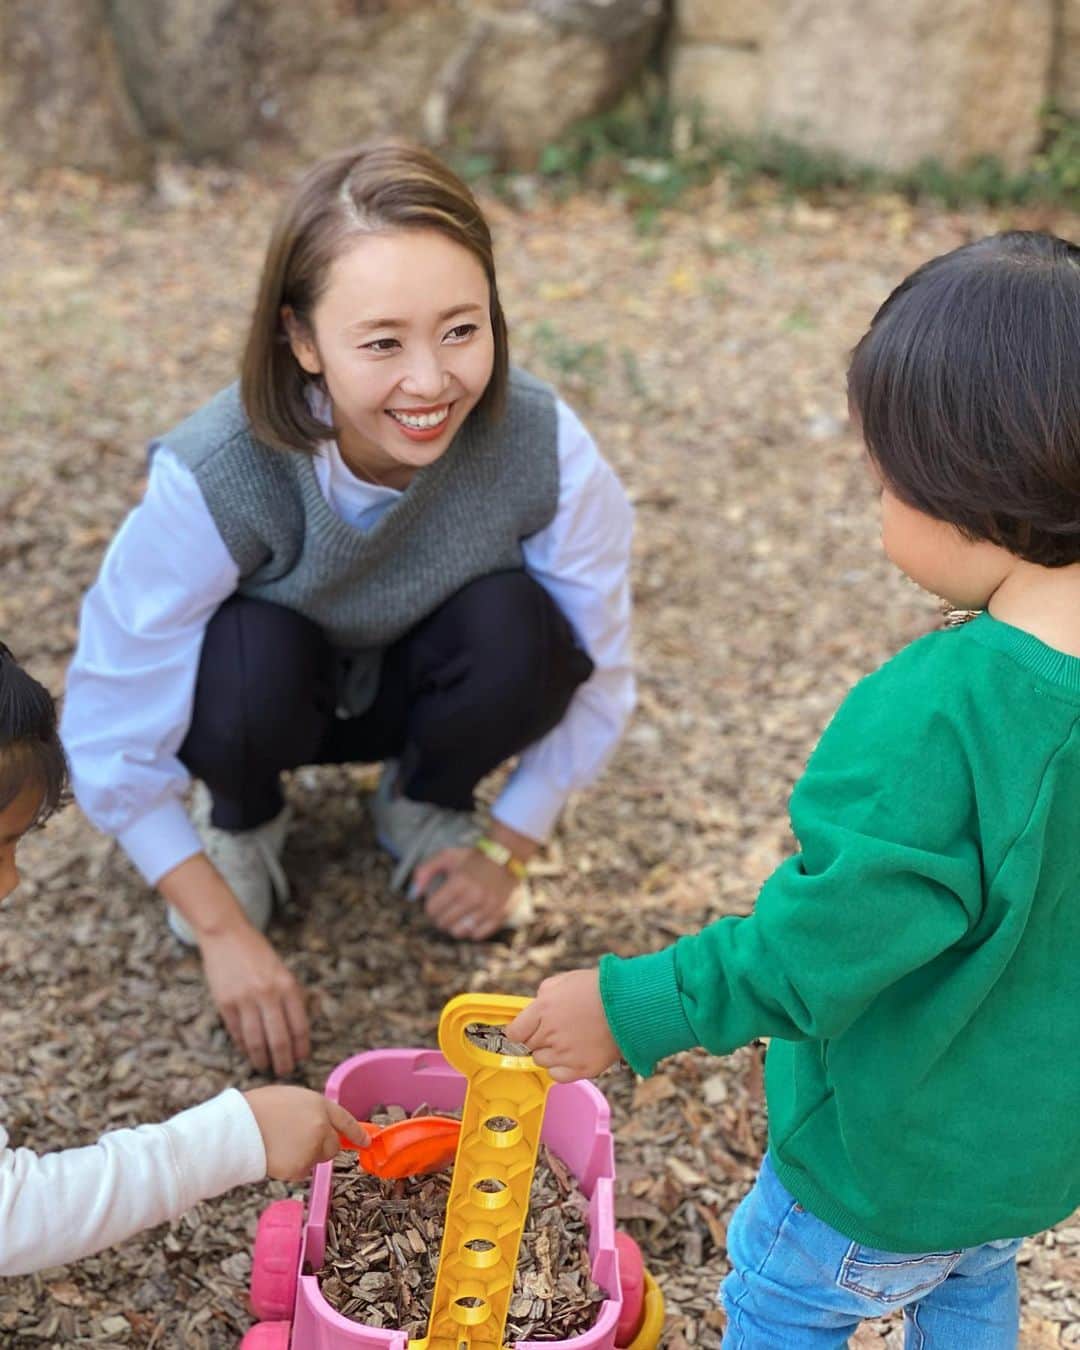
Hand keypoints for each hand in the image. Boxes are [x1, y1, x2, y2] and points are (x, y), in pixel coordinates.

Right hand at [200, 922, 309, 1074]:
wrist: (227, 935)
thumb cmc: (258, 953)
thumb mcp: (282, 971)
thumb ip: (290, 997)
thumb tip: (296, 1031)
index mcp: (287, 985)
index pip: (299, 1026)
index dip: (301, 1047)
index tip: (301, 1058)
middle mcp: (268, 994)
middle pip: (279, 1039)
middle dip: (283, 1061)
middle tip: (284, 1072)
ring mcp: (245, 1000)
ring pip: (256, 1041)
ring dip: (261, 1059)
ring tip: (264, 1067)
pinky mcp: (225, 1003)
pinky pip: (237, 1033)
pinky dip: (243, 1046)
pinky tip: (248, 1052)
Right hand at [244, 1086, 369, 1180]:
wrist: (239, 1128)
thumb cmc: (257, 1109)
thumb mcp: (290, 1097)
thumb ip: (310, 1110)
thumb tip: (318, 1123)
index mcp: (318, 1104)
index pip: (345, 1120)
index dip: (357, 1132)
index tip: (366, 1141)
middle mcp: (321, 1126)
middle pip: (333, 1145)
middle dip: (322, 1147)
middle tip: (298, 1143)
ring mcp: (312, 1148)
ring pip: (316, 1159)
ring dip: (305, 1157)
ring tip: (280, 1145)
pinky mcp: (301, 1167)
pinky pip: (301, 1171)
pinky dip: (291, 1168)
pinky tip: (276, 1156)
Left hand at [412, 846, 516, 940]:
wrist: (506, 856)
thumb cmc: (472, 858)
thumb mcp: (446, 856)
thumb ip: (424, 871)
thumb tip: (413, 894)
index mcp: (458, 883)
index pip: (432, 909)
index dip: (430, 907)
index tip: (435, 903)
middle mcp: (474, 897)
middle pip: (444, 922)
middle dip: (440, 918)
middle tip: (445, 911)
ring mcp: (488, 907)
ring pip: (459, 932)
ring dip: (455, 926)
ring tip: (457, 917)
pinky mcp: (500, 914)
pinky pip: (478, 935)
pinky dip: (472, 931)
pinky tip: (471, 920)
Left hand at [504, 969, 619, 1081]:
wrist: (630, 1006)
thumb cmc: (599, 989)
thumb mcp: (566, 980)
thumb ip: (544, 993)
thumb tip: (535, 1004)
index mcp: (543, 1009)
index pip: (515, 1032)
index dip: (520, 1031)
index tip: (527, 1030)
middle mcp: (550, 1033)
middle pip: (529, 1047)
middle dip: (538, 1038)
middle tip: (556, 1031)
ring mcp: (565, 1053)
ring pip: (541, 1061)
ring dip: (550, 1053)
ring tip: (568, 1041)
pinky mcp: (581, 1069)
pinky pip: (557, 1075)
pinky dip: (561, 1068)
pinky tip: (572, 1055)